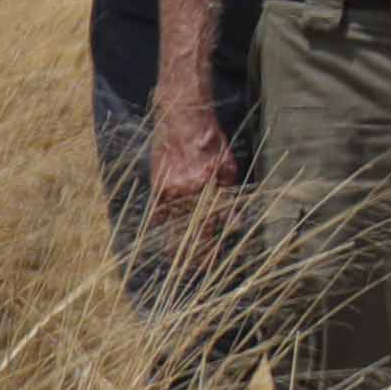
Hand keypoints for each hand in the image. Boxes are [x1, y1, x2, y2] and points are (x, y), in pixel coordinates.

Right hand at [146, 98, 241, 258]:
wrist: (182, 119)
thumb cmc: (211, 143)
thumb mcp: (228, 170)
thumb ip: (229, 199)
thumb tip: (234, 224)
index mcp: (203, 189)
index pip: (206, 230)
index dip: (207, 250)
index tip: (211, 265)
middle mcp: (182, 192)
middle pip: (185, 233)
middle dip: (191, 254)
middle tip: (195, 270)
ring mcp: (166, 188)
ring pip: (169, 225)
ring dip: (175, 244)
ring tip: (179, 260)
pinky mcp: (156, 183)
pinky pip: (157, 211)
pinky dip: (163, 224)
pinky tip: (167, 234)